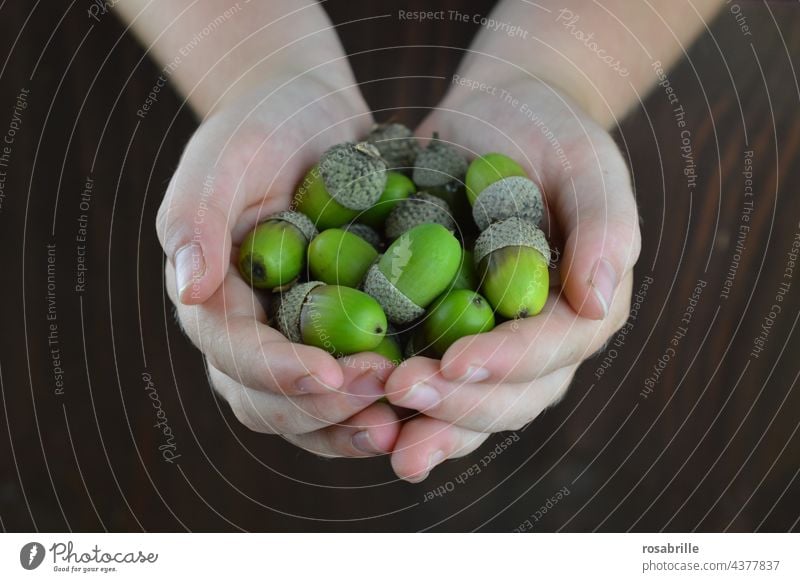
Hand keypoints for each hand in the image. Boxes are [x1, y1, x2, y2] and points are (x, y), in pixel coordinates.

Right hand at [159, 72, 400, 456]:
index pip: (234, 352)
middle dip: (320, 407)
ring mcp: (291, 341)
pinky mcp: (335, 339)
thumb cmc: (261, 127)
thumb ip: (196, 217)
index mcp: (213, 298)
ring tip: (399, 424)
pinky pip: (346, 394)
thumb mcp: (224, 157)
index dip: (277, 371)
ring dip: (348, 425)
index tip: (328, 373)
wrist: (311, 118)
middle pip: (267, 399)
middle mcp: (247, 332)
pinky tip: (415, 408)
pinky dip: (373, 409)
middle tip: (380, 394)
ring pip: (304, 413)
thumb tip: (188, 288)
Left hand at [385, 75, 640, 480]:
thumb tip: (598, 301)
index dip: (507, 363)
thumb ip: (604, 226)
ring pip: (468, 407)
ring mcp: (490, 344)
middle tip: (402, 395)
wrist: (495, 120)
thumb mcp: (586, 163)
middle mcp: (539, 342)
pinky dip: (395, 406)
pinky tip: (357, 412)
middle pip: (508, 398)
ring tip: (380, 437)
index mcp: (581, 310)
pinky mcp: (443, 334)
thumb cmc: (550, 132)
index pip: (551, 350)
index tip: (457, 363)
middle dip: (457, 406)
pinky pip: (426, 381)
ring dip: (426, 425)